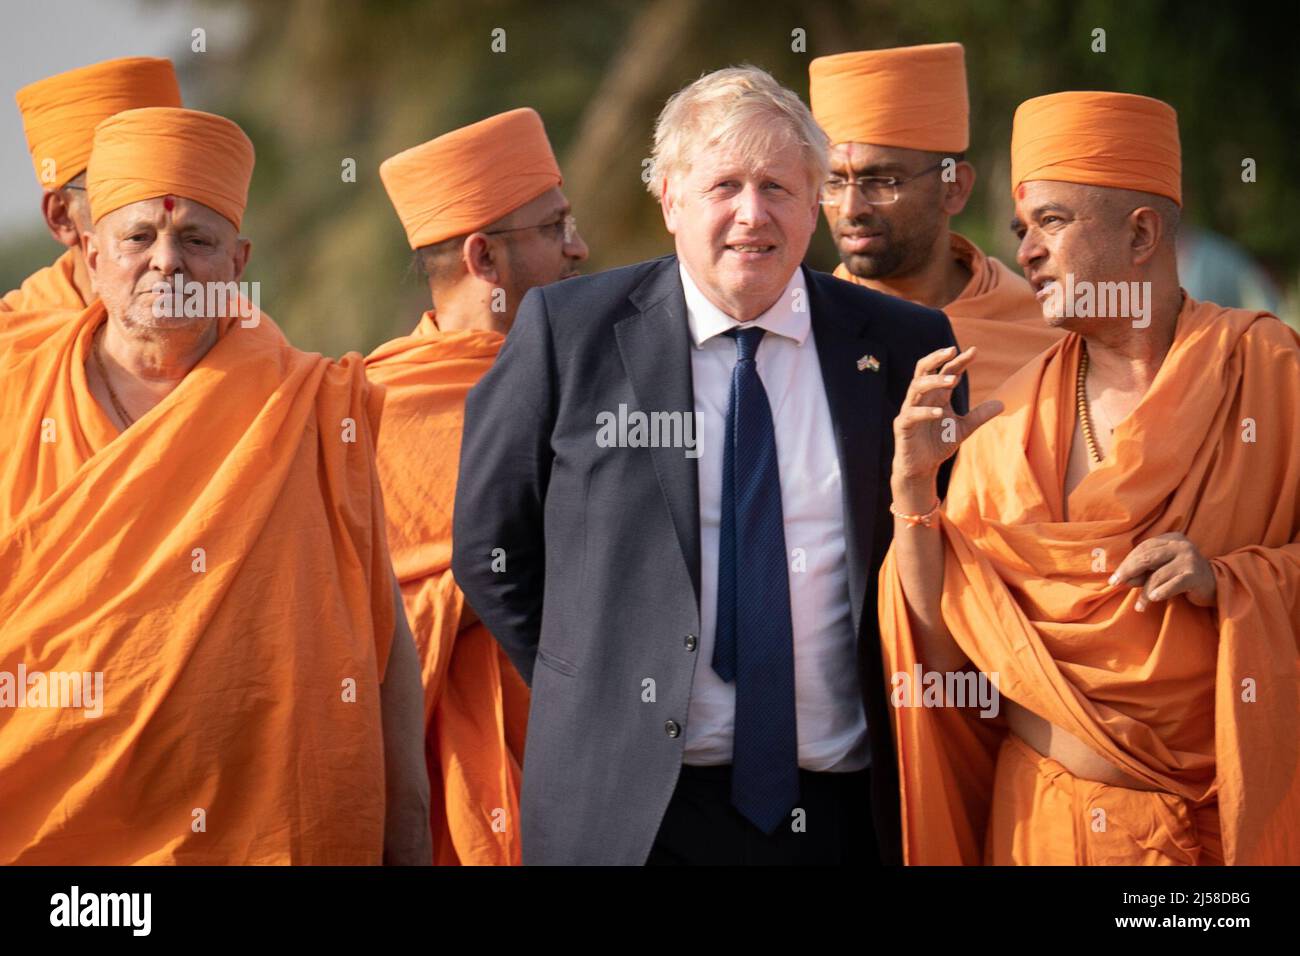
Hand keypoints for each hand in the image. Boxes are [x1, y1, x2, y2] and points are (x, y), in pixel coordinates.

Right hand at [892, 345, 1002, 483]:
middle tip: (952, 350)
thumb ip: (979, 416)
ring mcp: (910, 410)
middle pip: (923, 369)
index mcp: (936, 395)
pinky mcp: (902, 426)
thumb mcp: (964, 428)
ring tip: (953, 380)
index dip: (959, 361)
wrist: (921, 467)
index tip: (974, 351)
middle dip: (936, 358)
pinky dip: (925, 412)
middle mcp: (922, 398)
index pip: (946, 371)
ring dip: (934, 381)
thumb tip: (1002, 404)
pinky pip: (911, 414)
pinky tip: (940, 413)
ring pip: (916, 387)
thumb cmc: (938, 444)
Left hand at [1109, 532, 1216, 610]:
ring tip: (1139, 606)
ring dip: (1145, 592)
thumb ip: (1143, 572)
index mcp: (1170, 538)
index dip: (1126, 563)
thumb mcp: (1160, 571)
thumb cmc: (1182, 576)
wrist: (1215, 585)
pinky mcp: (1195, 574)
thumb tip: (1122, 579)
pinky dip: (1162, 591)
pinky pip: (1174, 584)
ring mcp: (1189, 558)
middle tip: (1114, 584)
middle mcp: (1180, 545)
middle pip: (1147, 558)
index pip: (1143, 549)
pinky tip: (1153, 598)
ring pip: (1158, 575)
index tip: (1114, 578)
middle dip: (1128, 571)